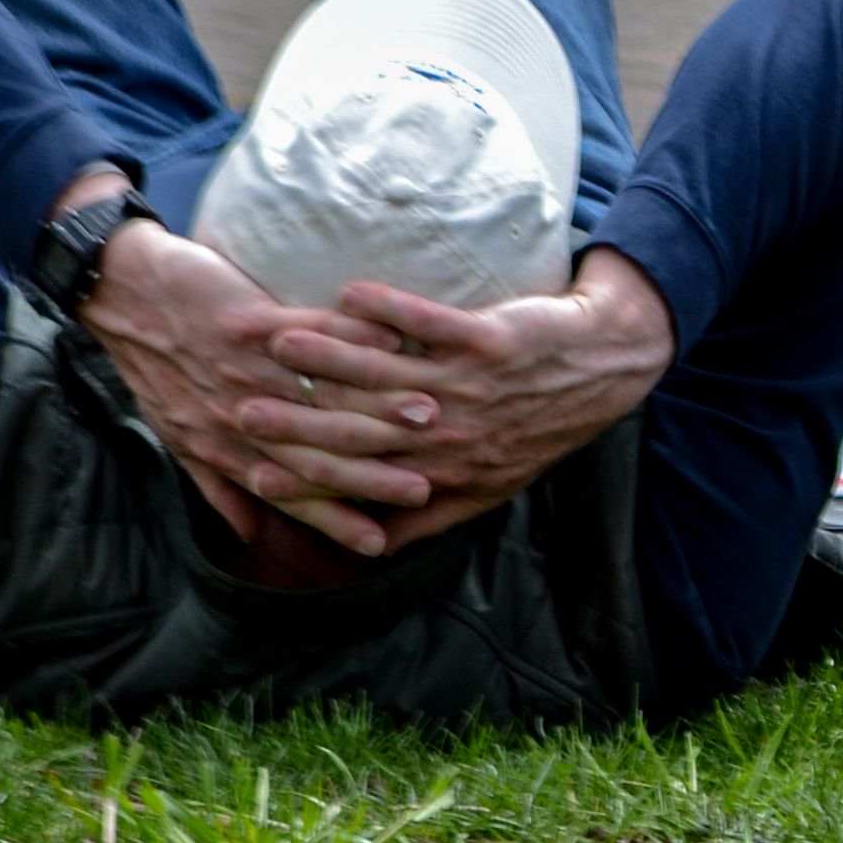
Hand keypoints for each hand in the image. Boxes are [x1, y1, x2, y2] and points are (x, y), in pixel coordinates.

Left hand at [64, 199, 395, 555]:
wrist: (122, 298)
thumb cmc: (154, 368)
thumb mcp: (178, 436)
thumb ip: (219, 484)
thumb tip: (252, 530)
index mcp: (226, 448)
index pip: (292, 495)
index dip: (336, 520)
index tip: (380, 543)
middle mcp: (239, 417)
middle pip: (317, 456)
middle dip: (373, 476)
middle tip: (422, 490)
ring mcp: (245, 369)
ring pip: (323, 400)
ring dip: (379, 408)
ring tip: (428, 417)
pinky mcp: (249, 321)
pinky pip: (313, 334)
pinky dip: (357, 340)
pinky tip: (398, 346)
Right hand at [237, 252, 677, 553]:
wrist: (602, 370)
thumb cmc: (536, 429)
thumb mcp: (489, 488)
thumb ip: (430, 517)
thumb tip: (378, 550)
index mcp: (444, 476)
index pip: (360, 481)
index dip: (306, 476)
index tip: (251, 467)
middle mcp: (453, 439)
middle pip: (360, 431)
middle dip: (297, 419)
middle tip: (239, 404)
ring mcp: (471, 391)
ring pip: (386, 377)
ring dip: (329, 358)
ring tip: (277, 340)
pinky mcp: (489, 344)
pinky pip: (430, 325)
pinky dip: (390, 310)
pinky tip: (350, 292)